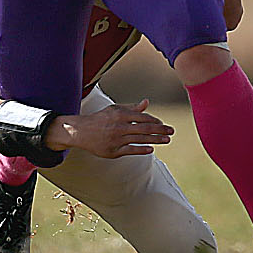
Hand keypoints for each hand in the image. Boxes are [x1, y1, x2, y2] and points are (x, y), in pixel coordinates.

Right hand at [45, 100, 172, 157]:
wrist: (81, 131)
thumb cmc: (100, 119)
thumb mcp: (115, 110)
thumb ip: (132, 108)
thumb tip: (147, 102)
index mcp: (120, 114)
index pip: (143, 118)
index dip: (155, 121)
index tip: (163, 124)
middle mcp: (119, 126)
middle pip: (145, 129)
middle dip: (160, 130)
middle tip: (171, 132)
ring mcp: (116, 139)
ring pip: (140, 140)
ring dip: (156, 140)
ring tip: (167, 140)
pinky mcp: (113, 150)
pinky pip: (131, 150)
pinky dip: (142, 149)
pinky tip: (151, 149)